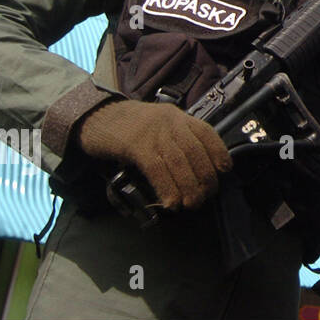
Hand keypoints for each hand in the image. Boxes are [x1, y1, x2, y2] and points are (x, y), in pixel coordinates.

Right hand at [78, 100, 231, 211]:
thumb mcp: (157, 125)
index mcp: (177, 116)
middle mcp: (169, 121)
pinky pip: (157, 169)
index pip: (206, 132)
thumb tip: (193, 170)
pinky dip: (167, 187)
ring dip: (189, 186)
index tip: (224, 171)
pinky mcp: (135, 145)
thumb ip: (174, 139)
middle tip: (207, 195)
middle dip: (205, 176)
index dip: (218, 152)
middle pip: (195, 150)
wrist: (95, 117)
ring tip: (192, 203)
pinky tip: (171, 202)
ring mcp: (152, 132)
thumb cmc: (127, 127)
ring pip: (178, 162)